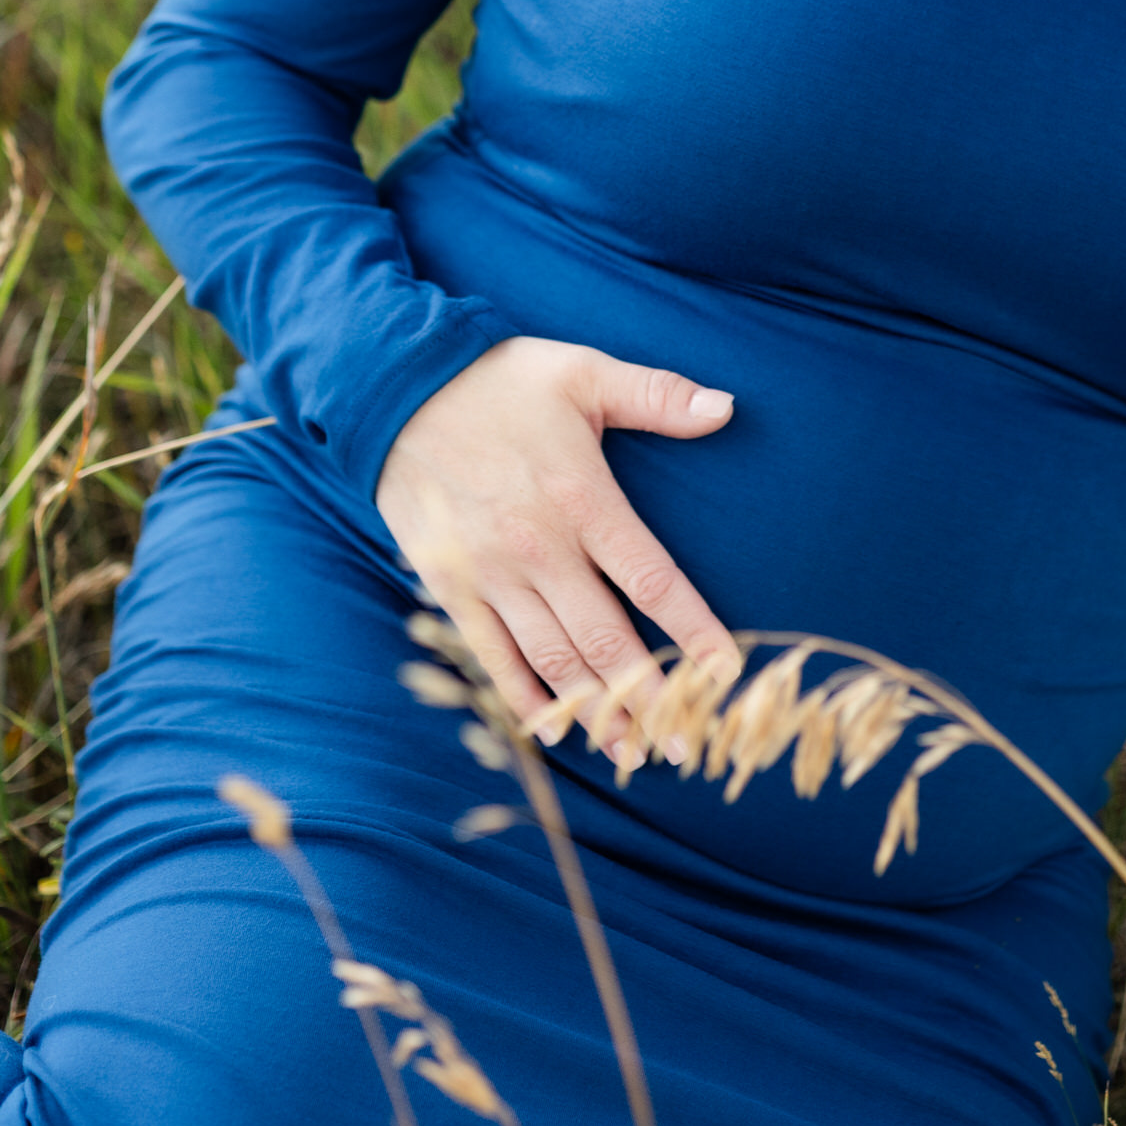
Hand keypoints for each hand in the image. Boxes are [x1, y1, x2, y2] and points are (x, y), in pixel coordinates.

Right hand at [376, 336, 740, 763]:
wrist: (397, 387)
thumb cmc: (500, 381)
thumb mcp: (584, 373)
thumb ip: (658, 396)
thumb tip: (727, 409)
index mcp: (583, 498)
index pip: (652, 580)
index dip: (693, 632)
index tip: (725, 674)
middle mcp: (540, 547)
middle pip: (605, 639)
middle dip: (649, 697)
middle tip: (685, 745)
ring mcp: (492, 572)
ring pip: (553, 660)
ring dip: (595, 712)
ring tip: (629, 753)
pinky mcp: (451, 586)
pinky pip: (492, 656)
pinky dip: (523, 698)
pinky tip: (553, 730)